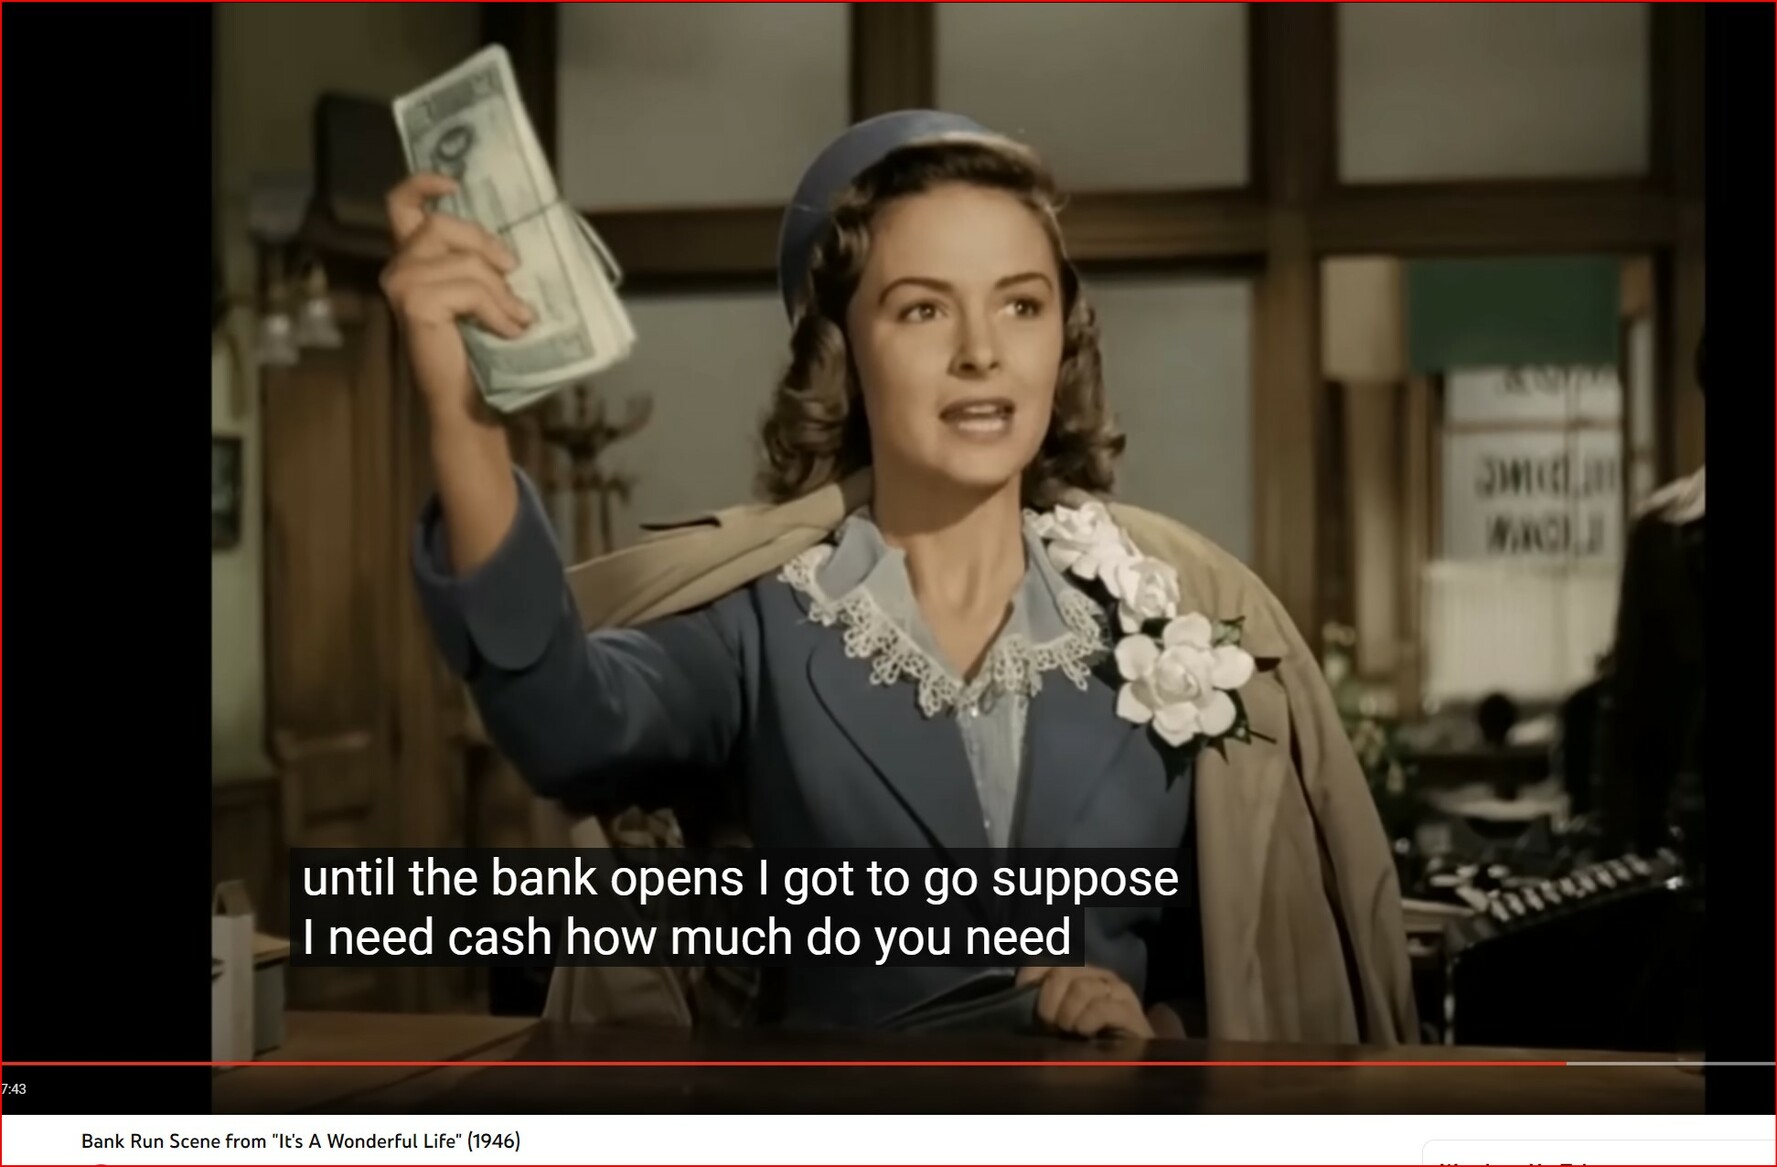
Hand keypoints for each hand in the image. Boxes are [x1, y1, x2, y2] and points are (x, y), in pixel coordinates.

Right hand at [379, 173, 533, 420]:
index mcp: (413, 257)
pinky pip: (470, 290)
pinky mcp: (415, 304)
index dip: (422, 184)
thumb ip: (479, 261)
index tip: (453, 183)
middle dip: (486, 245)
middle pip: (442, 224)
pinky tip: (509, 331)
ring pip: (465, 261)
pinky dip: (497, 310)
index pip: (401, 205)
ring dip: (500, 291)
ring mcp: (402, 285)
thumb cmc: (479, 346)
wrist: (469, 398)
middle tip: (515, 273)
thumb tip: (513, 244)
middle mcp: (399, 267)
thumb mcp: (480, 292)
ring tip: (519, 317)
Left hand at [1017, 965, 1154, 1039]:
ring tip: (1070, 1031)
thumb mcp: (1055, 1024)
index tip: (1023, 998)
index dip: (1031, 976)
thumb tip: (1018, 993)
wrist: (1125, 1068)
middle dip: (1049, 1001)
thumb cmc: (1084, 1046)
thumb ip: (1040, 1005)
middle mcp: (1097, 976)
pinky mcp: (1130, 1011)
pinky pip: (1102, 1006)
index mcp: (1077, 974)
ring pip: (1082, 987)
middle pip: (1062, 970)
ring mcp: (1117, 991)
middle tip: (1050, 1025)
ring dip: (1068, 1013)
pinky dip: (1087, 1020)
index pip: (1047, 959)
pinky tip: (1085, 1032)